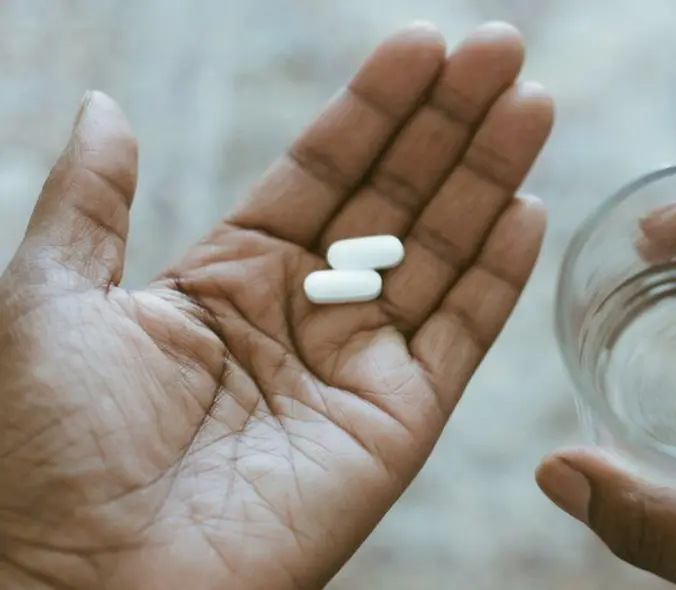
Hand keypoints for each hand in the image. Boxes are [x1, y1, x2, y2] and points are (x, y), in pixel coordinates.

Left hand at [0, 21, 552, 589]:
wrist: (84, 586)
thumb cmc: (45, 452)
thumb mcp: (48, 299)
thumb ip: (91, 200)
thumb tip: (105, 105)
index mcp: (229, 276)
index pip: (322, 169)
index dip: (372, 104)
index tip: (421, 42)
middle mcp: (304, 312)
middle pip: (394, 197)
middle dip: (449, 120)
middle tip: (500, 48)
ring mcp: (358, 366)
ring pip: (439, 253)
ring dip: (488, 175)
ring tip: (530, 102)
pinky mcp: (398, 423)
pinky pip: (461, 335)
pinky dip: (498, 273)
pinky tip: (528, 205)